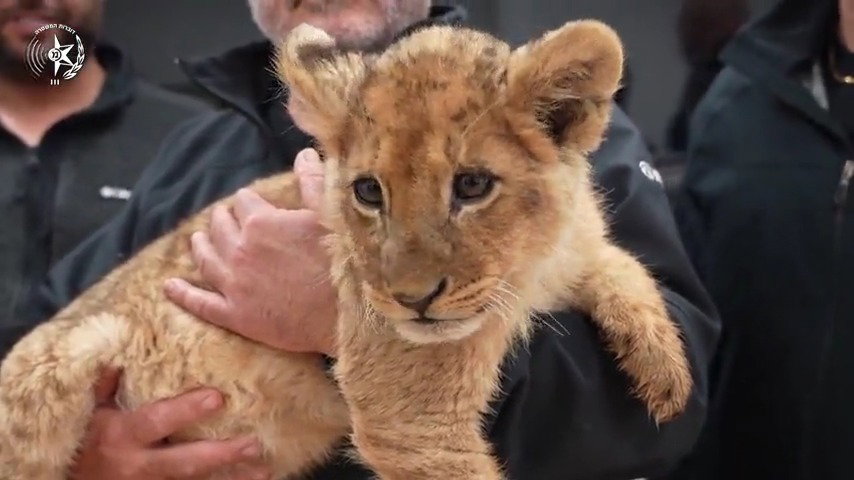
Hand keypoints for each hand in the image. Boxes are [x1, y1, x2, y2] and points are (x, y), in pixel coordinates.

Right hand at [70, 368, 269, 479]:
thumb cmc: (85, 442)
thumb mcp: (91, 412)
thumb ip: (106, 384)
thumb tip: (120, 350)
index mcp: (123, 435)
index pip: (158, 421)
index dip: (186, 410)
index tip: (218, 397)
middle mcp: (140, 464)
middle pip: (185, 461)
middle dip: (220, 454)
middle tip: (252, 444)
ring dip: (231, 478)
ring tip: (264, 470)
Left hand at [164, 148, 336, 355]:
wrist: (347, 316)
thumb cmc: (344, 262)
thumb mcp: (332, 215)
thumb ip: (313, 182)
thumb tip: (303, 153)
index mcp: (261, 222)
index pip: (244, 200)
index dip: (251, 201)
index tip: (257, 204)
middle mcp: (240, 250)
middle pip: (220, 227)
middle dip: (224, 219)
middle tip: (228, 219)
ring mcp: (234, 285)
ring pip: (205, 259)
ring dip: (200, 246)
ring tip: (198, 240)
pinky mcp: (236, 316)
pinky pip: (201, 303)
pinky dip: (183, 294)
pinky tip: (170, 287)